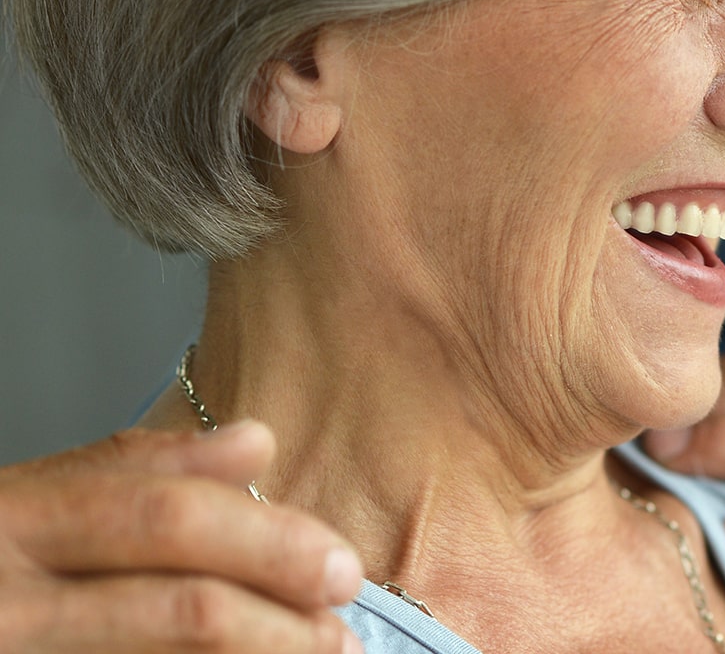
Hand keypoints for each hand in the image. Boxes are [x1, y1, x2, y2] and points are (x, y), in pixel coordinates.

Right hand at [0, 423, 363, 652]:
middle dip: (276, 620)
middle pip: (174, 606)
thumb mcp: (21, 498)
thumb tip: (257, 444)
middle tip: (343, 628)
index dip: (265, 541)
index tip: (340, 563)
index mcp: (11, 519)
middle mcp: (5, 598)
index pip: (164, 520)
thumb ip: (133, 472)